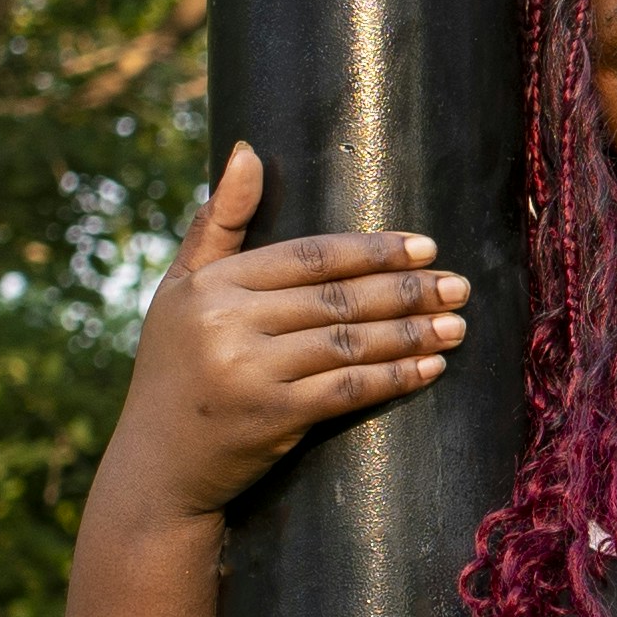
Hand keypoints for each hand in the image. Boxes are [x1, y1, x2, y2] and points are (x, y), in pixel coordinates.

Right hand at [98, 145, 470, 520]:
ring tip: (458, 325)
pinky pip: (350, 389)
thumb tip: (247, 151)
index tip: (425, 246)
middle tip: (459, 285)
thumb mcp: (181, 290)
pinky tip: (431, 367)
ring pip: (351, 342)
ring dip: (412, 333)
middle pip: (338, 298)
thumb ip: (218, 224)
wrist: (158, 465)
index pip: (310, 256)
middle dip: (407, 290)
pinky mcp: (273, 417)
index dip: (373, 250)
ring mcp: (250, 372)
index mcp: (211, 286)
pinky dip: (396, 377)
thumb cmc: (177, 368)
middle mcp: (227, 324)